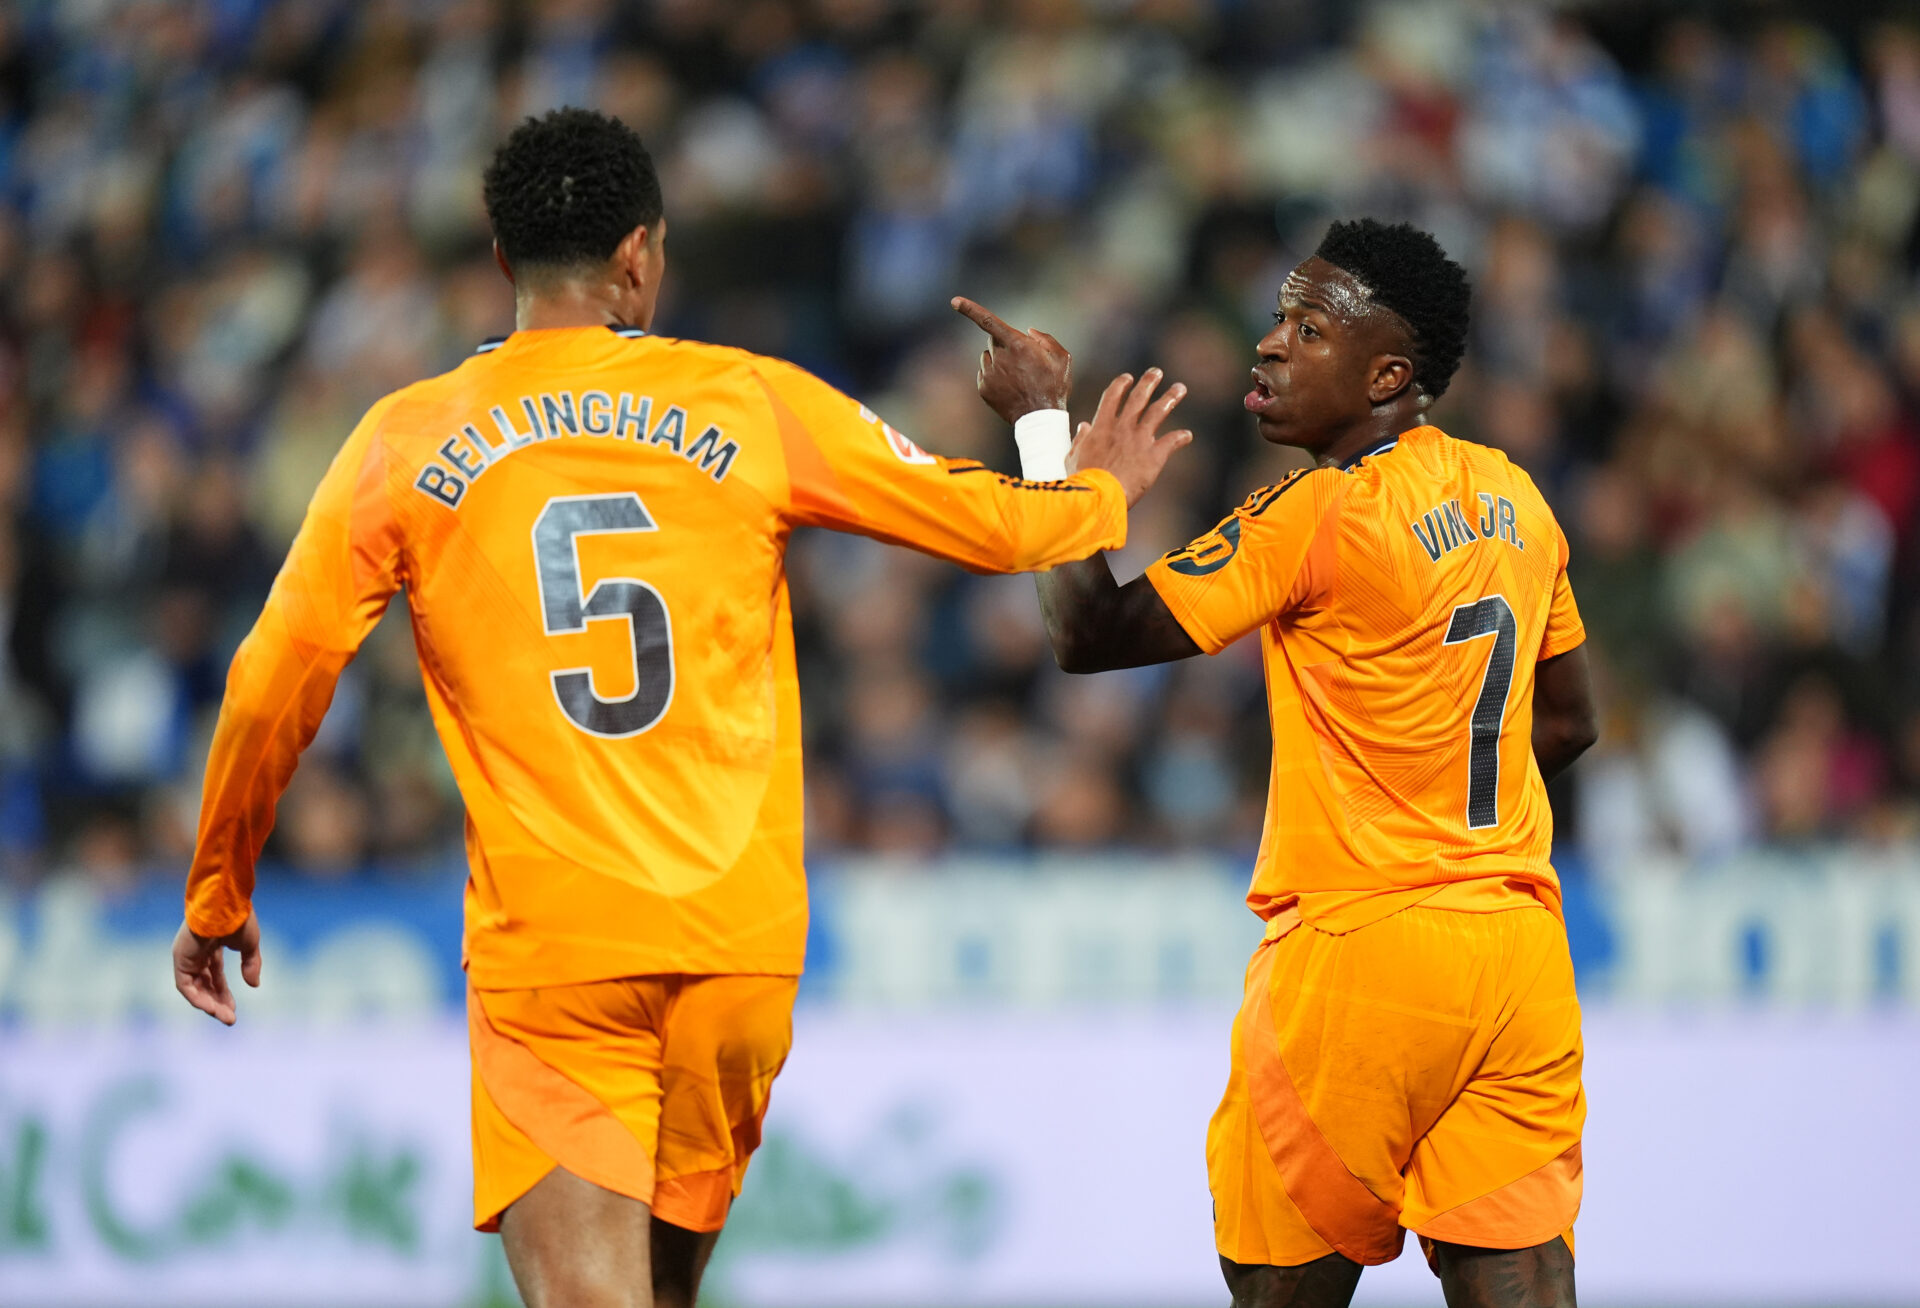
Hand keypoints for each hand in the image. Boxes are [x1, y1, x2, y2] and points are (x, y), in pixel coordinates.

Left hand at [172, 910, 262, 1025]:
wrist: (224, 903)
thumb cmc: (238, 918)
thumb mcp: (249, 945)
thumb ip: (250, 964)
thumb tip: (254, 985)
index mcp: (211, 946)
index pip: (215, 975)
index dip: (223, 993)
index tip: (234, 1008)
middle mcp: (196, 954)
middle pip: (204, 984)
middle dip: (217, 1002)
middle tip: (230, 1018)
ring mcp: (186, 957)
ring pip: (194, 988)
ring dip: (208, 1004)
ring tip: (224, 1017)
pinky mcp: (180, 960)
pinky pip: (185, 985)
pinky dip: (197, 998)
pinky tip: (211, 1008)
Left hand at [951, 296, 1071, 423]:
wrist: (1040, 418)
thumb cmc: (1054, 386)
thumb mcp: (1062, 358)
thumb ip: (1045, 339)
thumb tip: (1028, 332)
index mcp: (1017, 345)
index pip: (989, 322)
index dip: (971, 310)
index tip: (954, 302)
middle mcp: (999, 357)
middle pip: (993, 341)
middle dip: (1004, 345)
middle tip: (1022, 362)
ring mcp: (989, 374)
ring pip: (988, 358)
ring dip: (999, 361)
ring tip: (1017, 378)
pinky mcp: (983, 389)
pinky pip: (984, 374)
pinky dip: (994, 377)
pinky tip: (1009, 388)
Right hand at [1067, 369, 1191, 506]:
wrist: (1099, 495)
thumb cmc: (1082, 481)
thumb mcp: (1073, 458)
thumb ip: (1080, 440)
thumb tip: (1083, 426)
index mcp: (1102, 427)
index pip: (1112, 397)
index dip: (1121, 385)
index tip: (1127, 377)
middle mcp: (1122, 428)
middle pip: (1138, 398)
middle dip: (1149, 383)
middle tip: (1157, 372)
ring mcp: (1140, 440)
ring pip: (1158, 412)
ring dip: (1170, 398)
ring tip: (1180, 388)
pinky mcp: (1154, 456)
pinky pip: (1172, 441)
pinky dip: (1181, 437)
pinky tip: (1187, 435)